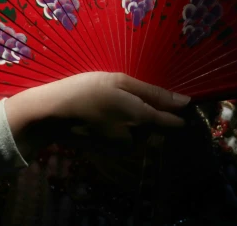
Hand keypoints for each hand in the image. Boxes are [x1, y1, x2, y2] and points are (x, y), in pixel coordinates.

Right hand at [4, 72, 190, 157]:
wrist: (51, 116)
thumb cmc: (86, 90)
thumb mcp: (120, 82)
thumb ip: (154, 93)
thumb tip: (185, 102)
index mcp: (143, 120)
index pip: (175, 123)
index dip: (179, 112)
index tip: (175, 101)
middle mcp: (137, 139)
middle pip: (158, 128)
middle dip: (152, 114)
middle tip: (130, 96)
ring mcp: (123, 149)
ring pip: (143, 134)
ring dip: (137, 121)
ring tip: (115, 103)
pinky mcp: (111, 153)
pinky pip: (128, 139)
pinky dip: (123, 128)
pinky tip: (107, 115)